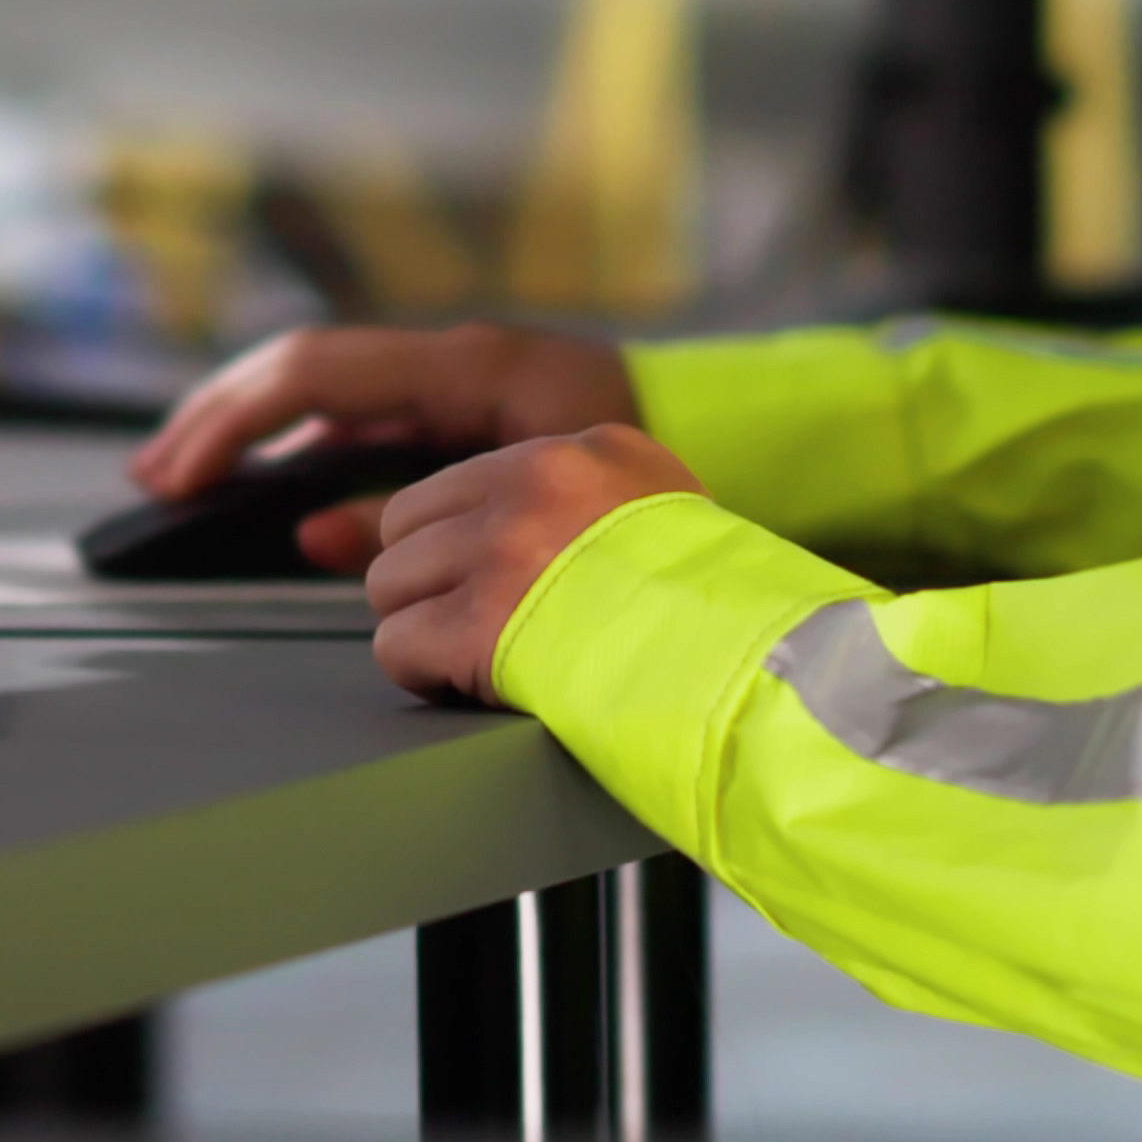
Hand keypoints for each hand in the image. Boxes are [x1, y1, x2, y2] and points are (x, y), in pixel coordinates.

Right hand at [129, 319, 643, 577]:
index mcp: (464, 363)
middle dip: (220, 419)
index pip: (314, 373)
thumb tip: (315, 530)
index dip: (235, 420)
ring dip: (252, 429)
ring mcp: (452, 378)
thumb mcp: (532, 494)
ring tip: (186, 477)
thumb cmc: (645, 462)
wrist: (723, 433)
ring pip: (325, 392)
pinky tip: (275, 488)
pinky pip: (362, 417)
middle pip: (301, 372)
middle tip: (155, 475)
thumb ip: (422, 516)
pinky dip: (306, 446)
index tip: (182, 474)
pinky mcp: (462, 408)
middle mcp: (448, 358)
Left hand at [364, 429, 701, 703]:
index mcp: (579, 454)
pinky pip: (397, 644)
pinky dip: (422, 675)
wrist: (751, 668)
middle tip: (473, 626)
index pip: (459, 482)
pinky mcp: (477, 625)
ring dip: (422, 629)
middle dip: (429, 582)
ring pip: (391, 583)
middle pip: (407, 525)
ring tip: (473, 661)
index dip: (460, 542)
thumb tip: (535, 534)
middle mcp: (530, 487)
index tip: (488, 584)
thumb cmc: (721, 612)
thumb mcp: (670, 508)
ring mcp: (500, 553)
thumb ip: (596, 501)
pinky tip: (466, 687)